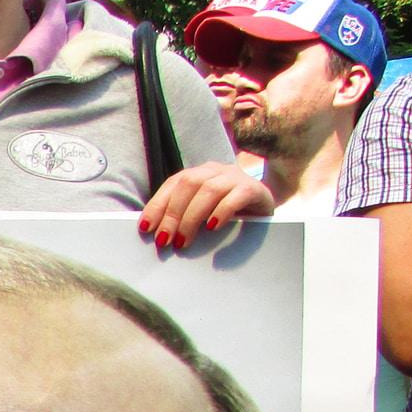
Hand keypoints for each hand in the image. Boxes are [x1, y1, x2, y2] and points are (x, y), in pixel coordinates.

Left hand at [140, 162, 274, 250]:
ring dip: (192, 217)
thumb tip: (160, 236)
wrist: (265, 210)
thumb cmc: (228, 215)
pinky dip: (221, 211)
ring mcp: (236, 177)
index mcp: (199, 173)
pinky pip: (236, 196)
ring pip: (209, 190)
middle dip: (173, 214)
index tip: (146, 228)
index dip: (157, 204)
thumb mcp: (203, 214)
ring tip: (184, 241)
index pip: (173, 183)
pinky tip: (212, 227)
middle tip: (165, 240)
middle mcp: (215, 170)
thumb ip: (184, 217)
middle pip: (189, 184)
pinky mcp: (254, 189)